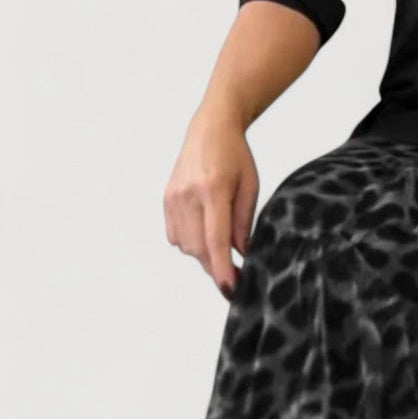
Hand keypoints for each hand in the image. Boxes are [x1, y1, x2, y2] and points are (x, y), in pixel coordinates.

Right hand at [163, 107, 258, 299]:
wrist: (210, 130)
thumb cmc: (236, 157)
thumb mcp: (250, 187)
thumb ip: (245, 223)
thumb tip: (242, 256)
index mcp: (213, 190)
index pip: (216, 240)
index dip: (222, 269)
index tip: (230, 288)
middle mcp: (188, 195)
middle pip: (198, 248)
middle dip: (215, 267)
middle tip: (235, 275)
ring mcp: (172, 198)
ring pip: (186, 246)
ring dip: (204, 254)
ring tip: (222, 243)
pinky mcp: (165, 200)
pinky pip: (175, 236)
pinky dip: (191, 242)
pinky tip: (205, 230)